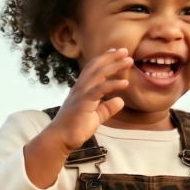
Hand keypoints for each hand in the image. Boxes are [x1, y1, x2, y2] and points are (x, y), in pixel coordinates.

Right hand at [23, 49, 128, 188]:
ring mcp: (81, 94)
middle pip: (96, 66)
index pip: (93, 68)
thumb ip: (107, 108)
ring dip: (114, 65)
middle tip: (125, 51)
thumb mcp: (96, 116)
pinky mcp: (83, 103)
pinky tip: (125, 83)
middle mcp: (80, 87)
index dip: (105, 59)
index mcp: (82, 89)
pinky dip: (113, 84)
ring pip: (98, 74)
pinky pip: (99, 89)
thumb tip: (120, 101)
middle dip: (111, 57)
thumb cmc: (76, 128)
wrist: (61, 139)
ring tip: (128, 60)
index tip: (117, 52)